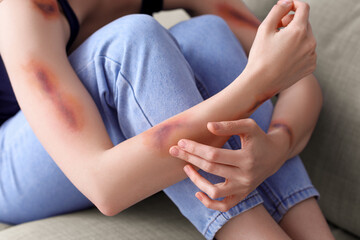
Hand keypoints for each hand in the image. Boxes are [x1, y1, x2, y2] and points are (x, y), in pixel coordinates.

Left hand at [169, 119, 289, 211]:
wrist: (275, 155)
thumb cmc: (259, 138)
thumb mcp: (249, 126)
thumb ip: (229, 125)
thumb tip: (208, 126)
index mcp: (246, 158)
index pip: (214, 155)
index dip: (195, 148)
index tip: (181, 142)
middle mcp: (245, 176)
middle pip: (211, 169)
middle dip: (190, 158)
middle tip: (174, 150)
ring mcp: (243, 189)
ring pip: (214, 191)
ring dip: (196, 180)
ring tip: (186, 168)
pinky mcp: (241, 196)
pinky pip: (223, 206)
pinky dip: (208, 202)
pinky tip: (198, 191)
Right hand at [245, 0, 316, 93]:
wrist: (260, 83)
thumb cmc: (260, 57)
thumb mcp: (264, 29)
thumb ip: (277, 11)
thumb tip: (287, 2)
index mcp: (299, 31)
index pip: (303, 8)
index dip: (293, 4)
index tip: (285, 8)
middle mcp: (310, 42)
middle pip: (304, 23)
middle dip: (292, 22)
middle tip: (276, 30)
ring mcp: (311, 56)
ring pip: (306, 38)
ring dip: (295, 37)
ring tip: (279, 47)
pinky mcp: (310, 67)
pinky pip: (307, 52)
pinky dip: (299, 51)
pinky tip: (284, 58)